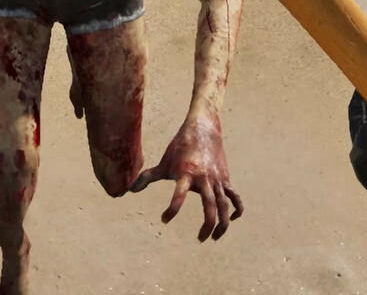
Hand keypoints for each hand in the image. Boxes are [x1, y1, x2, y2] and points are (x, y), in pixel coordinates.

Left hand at [130, 116, 242, 240]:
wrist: (203, 129)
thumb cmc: (180, 147)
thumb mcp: (163, 163)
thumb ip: (147, 177)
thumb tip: (130, 190)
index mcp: (186, 174)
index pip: (179, 194)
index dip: (172, 209)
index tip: (164, 219)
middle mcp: (203, 178)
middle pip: (210, 205)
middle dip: (208, 225)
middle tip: (199, 238)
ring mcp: (216, 179)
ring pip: (224, 204)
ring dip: (222, 223)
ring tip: (215, 237)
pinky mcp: (225, 178)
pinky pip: (234, 196)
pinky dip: (236, 209)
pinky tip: (232, 219)